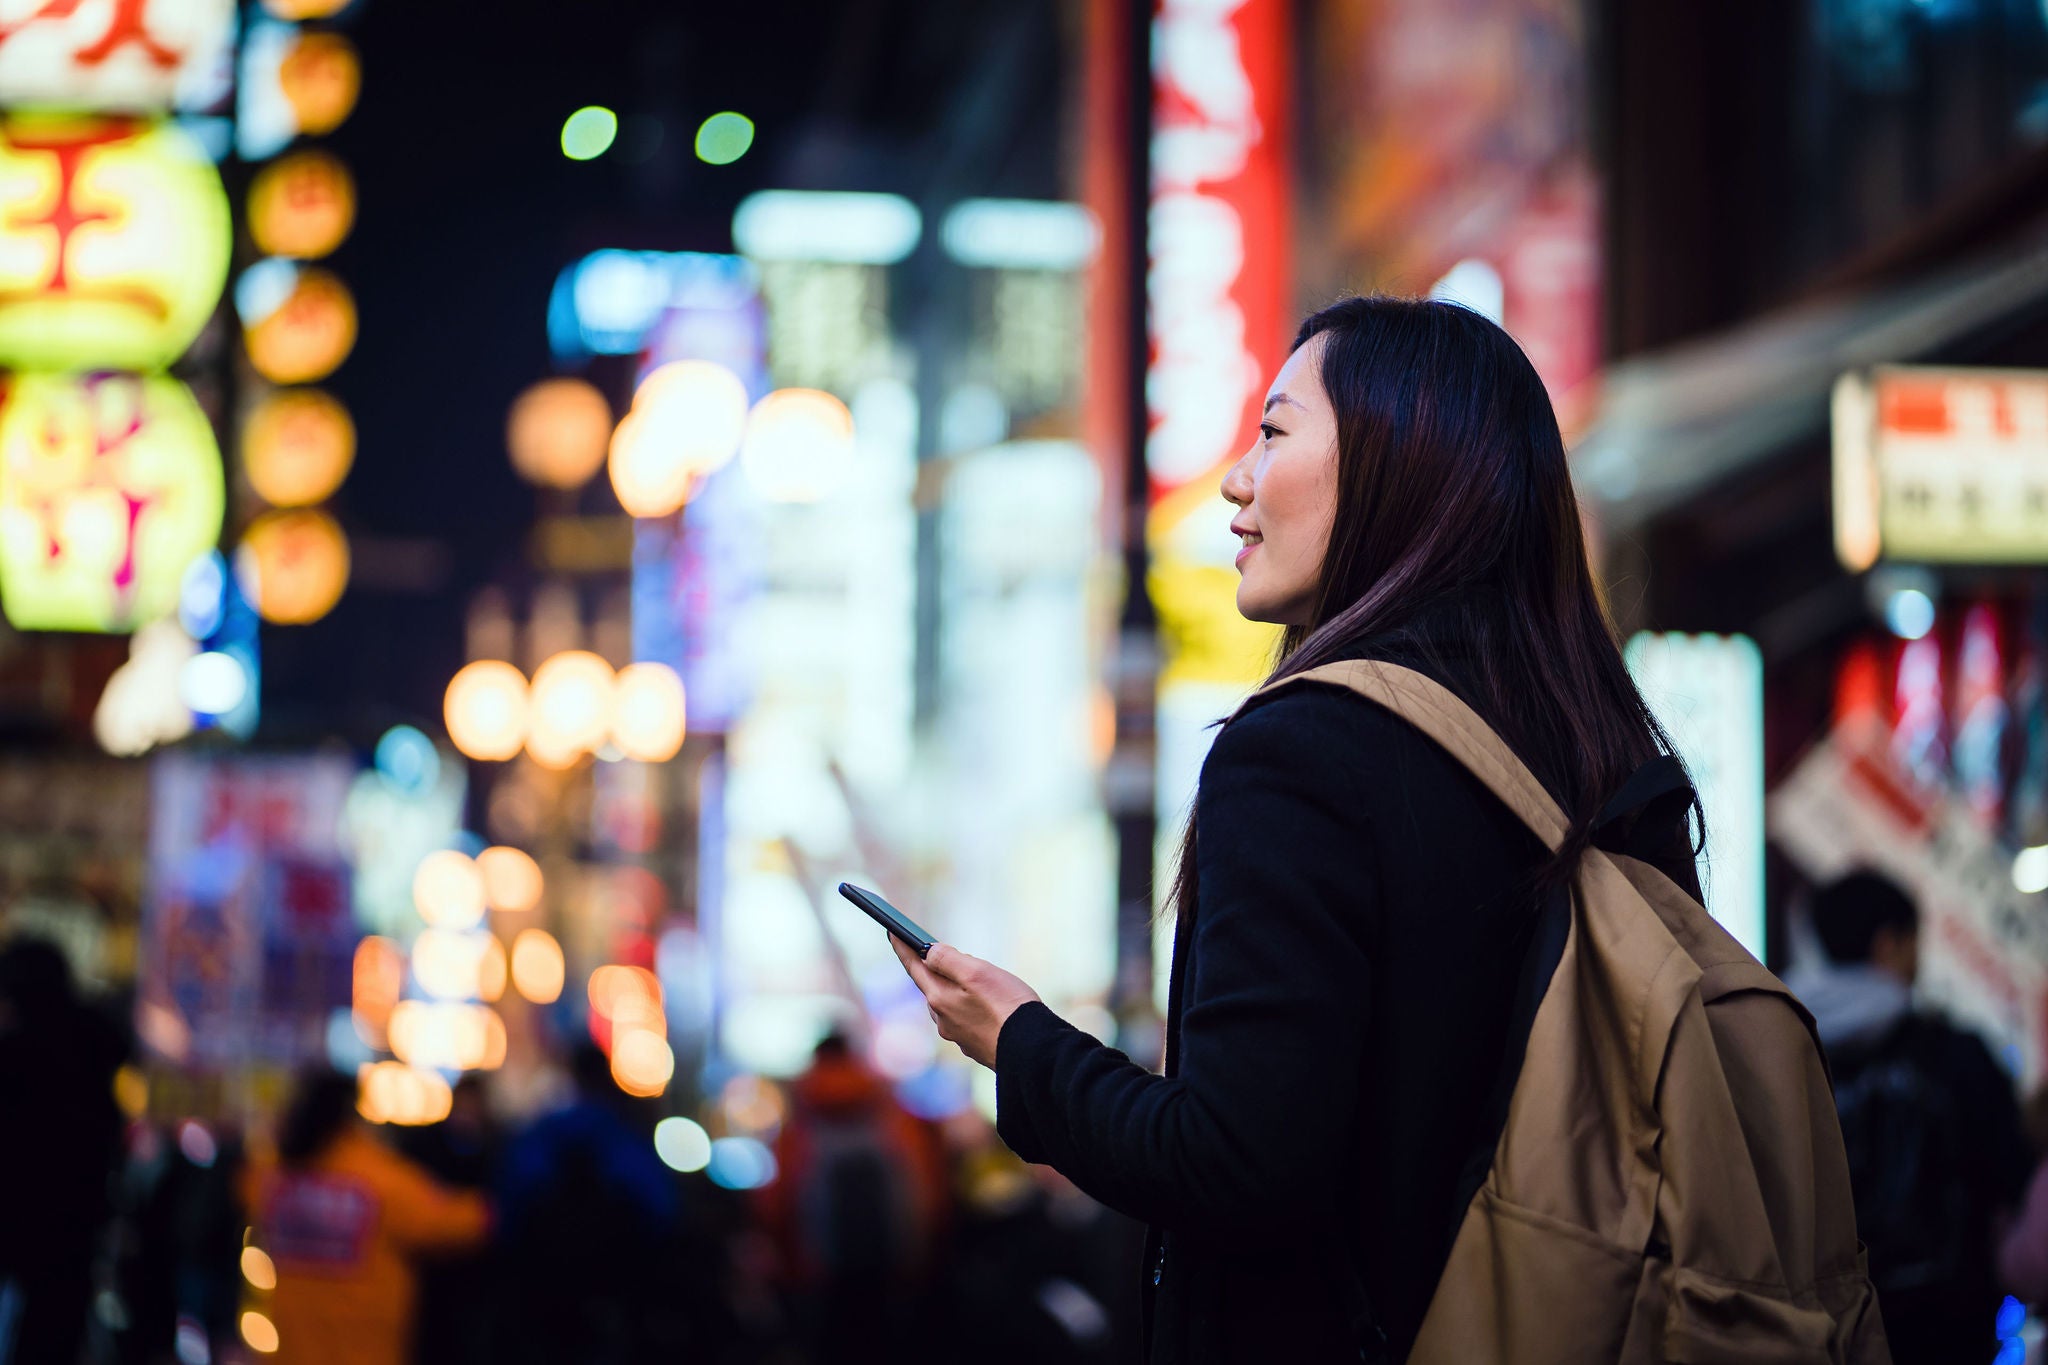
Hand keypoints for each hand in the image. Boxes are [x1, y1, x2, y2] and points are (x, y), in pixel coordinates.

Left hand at [891, 936, 1040, 1068]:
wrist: (1033, 1051)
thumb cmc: (1007, 1007)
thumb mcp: (977, 973)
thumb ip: (948, 959)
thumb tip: (929, 952)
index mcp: (939, 999)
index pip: (914, 967)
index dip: (902, 947)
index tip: (891, 931)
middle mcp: (943, 1020)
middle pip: (930, 986)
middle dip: (929, 967)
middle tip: (926, 949)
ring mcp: (959, 1035)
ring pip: (947, 1004)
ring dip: (949, 988)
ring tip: (960, 974)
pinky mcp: (976, 1045)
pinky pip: (964, 1018)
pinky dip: (966, 1005)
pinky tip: (980, 1003)